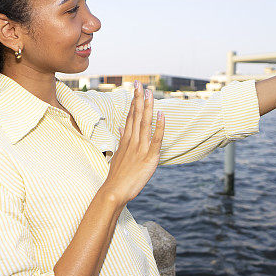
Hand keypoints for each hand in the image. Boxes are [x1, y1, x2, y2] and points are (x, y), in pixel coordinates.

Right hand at [101, 82, 164, 206]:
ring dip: (148, 107)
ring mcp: (140, 148)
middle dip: (139, 98)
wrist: (114, 191)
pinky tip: (162, 115)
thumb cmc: (117, 175)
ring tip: (150, 93)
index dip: (134, 101)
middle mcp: (132, 141)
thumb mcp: (118, 154)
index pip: (130, 116)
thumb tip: (121, 128)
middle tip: (140, 83)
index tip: (136, 88)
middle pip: (136, 116)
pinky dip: (159, 127)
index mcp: (126, 140)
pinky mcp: (149, 158)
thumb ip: (121, 139)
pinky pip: (156, 140)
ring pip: (145, 123)